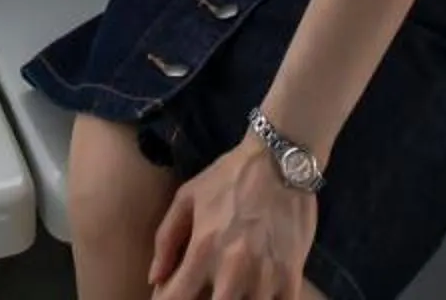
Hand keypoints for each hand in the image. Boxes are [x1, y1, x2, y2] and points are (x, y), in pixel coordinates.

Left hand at [149, 140, 314, 299]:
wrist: (282, 159)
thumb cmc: (230, 177)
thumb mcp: (188, 197)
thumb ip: (167, 239)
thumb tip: (154, 279)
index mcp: (203, 250)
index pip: (175, 299)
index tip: (172, 296)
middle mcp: (232, 269)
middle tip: (206, 290)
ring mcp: (264, 276)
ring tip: (233, 289)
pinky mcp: (291, 276)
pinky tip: (259, 293)